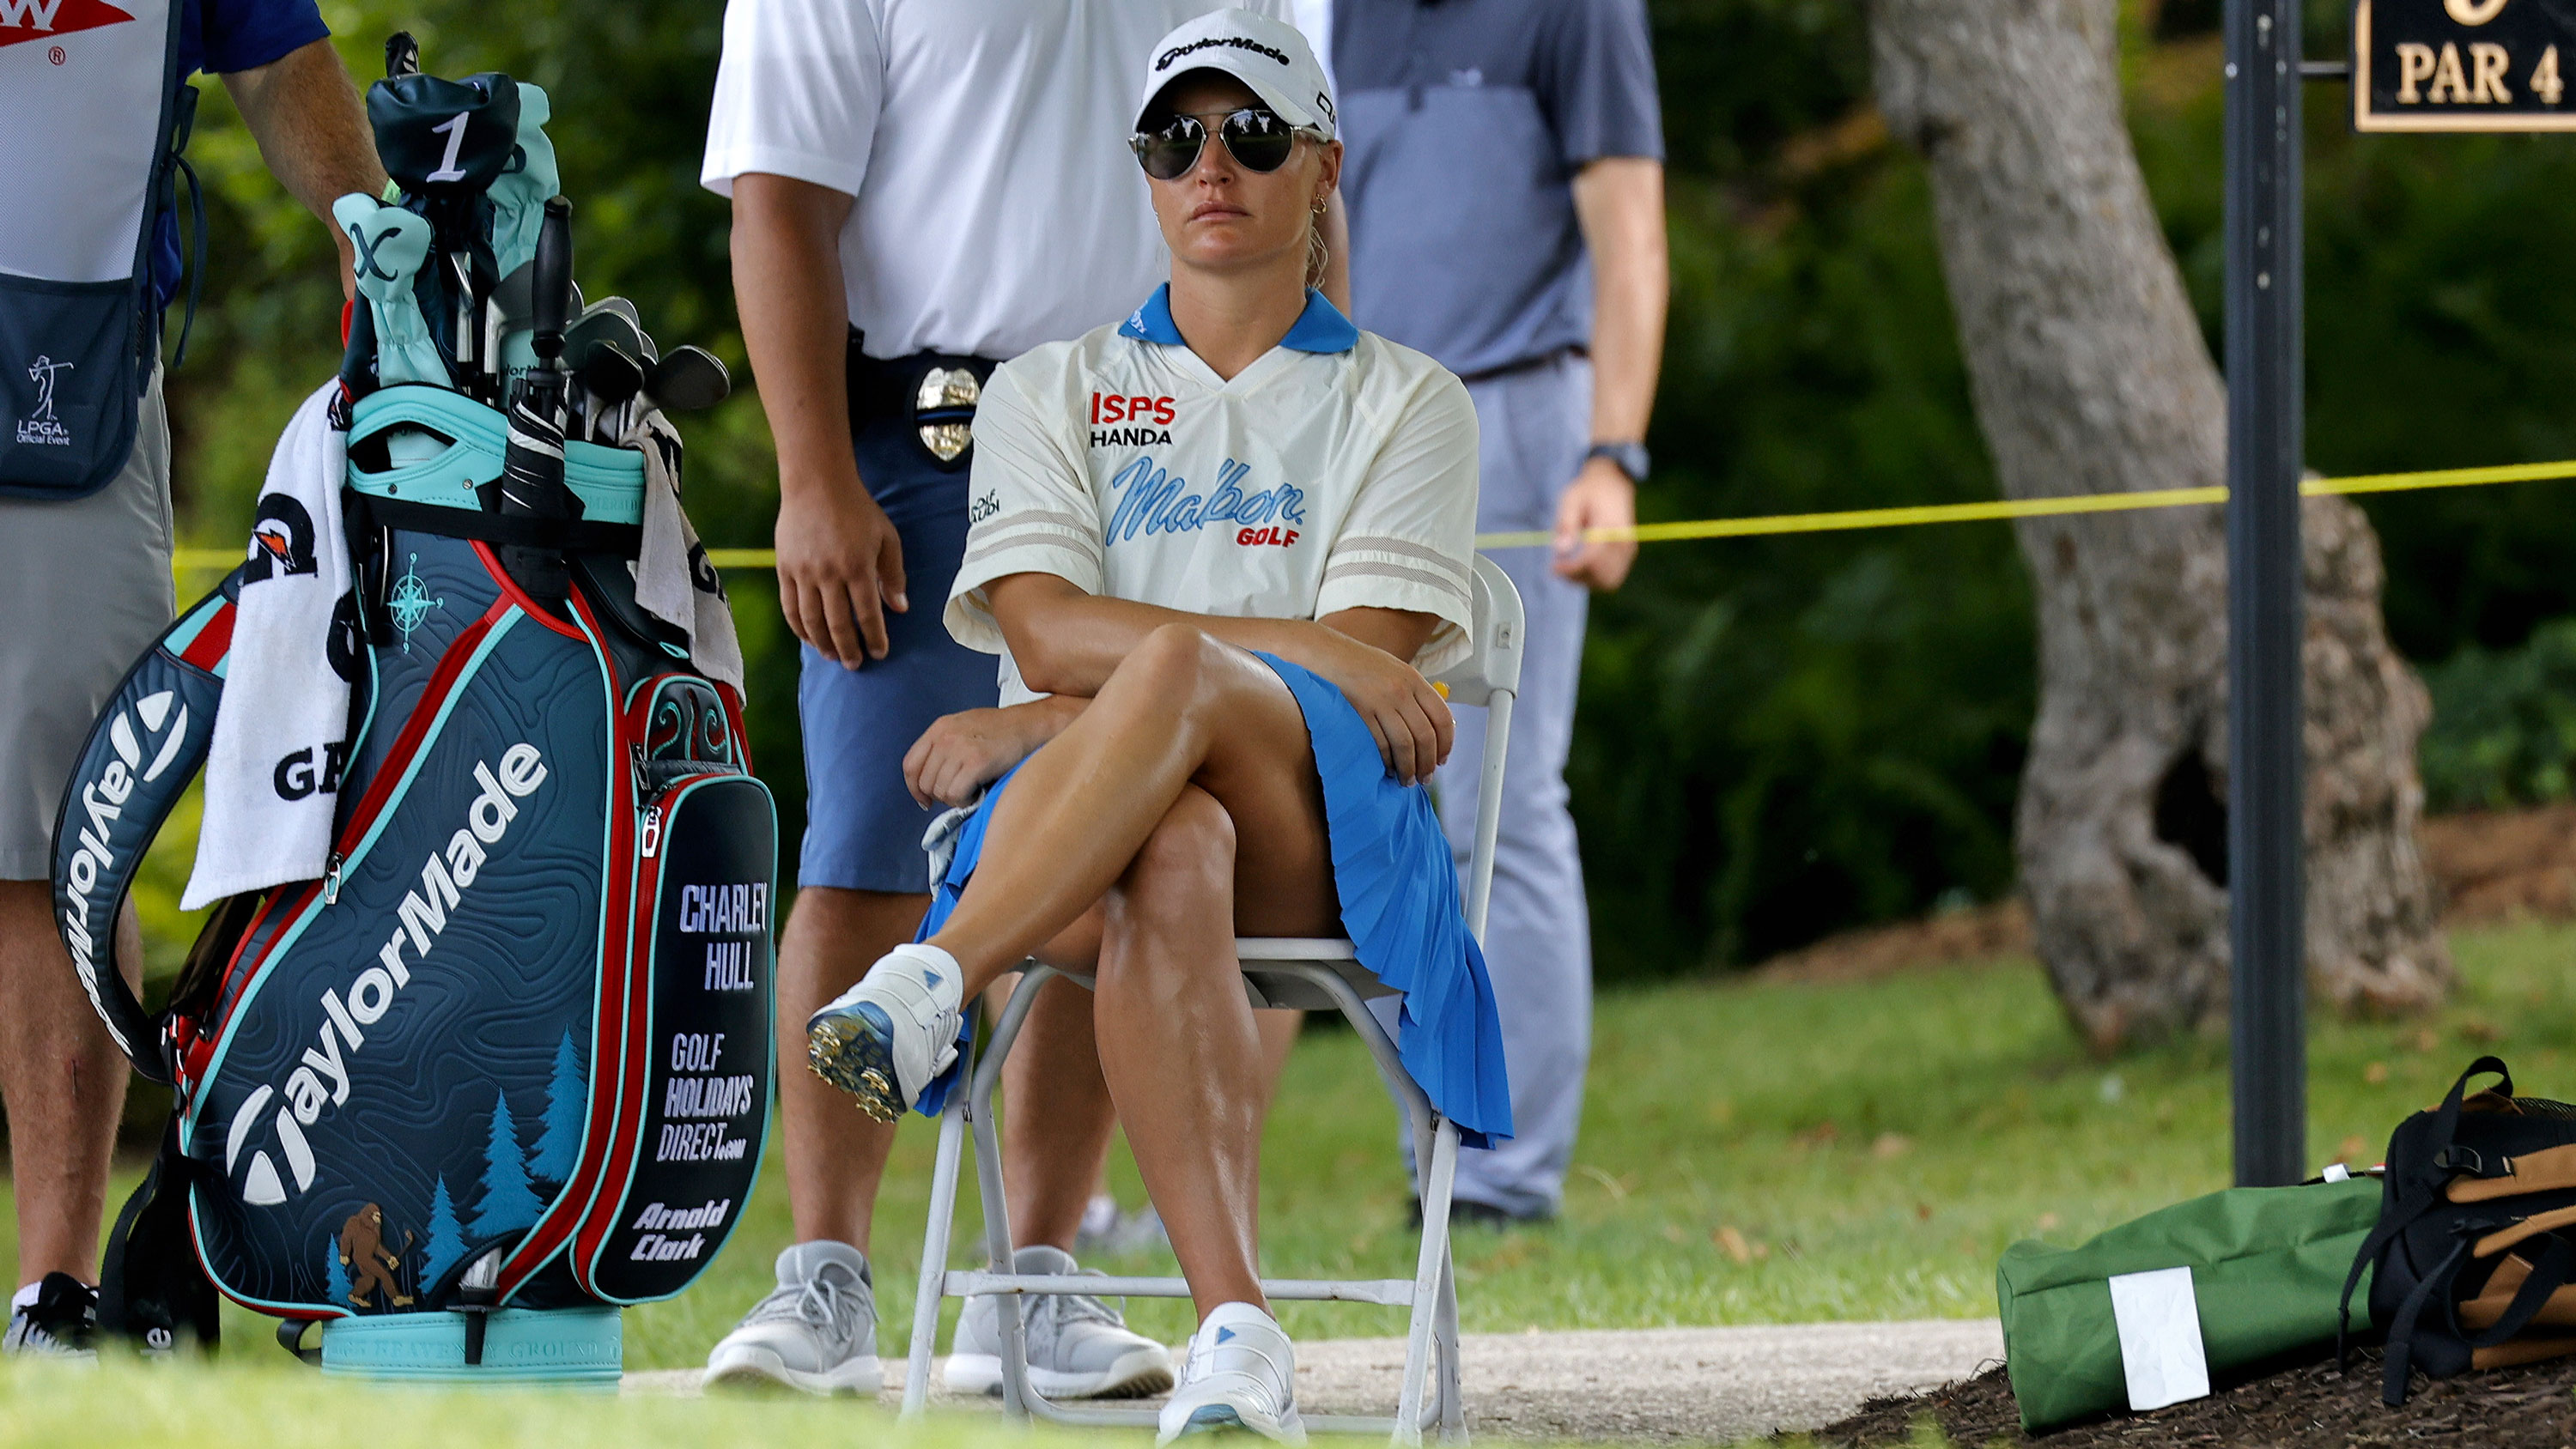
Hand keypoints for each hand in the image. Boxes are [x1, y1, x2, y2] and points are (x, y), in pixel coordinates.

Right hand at [775, 471, 907, 667]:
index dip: (874, 637)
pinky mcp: (784, 569)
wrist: (817, 484)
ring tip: (833, 656)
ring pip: (811, 620)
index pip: (868, 614)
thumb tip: (900, 608)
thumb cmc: (858, 510)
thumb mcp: (887, 537)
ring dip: (822, 643)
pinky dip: (799, 627)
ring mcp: (803, 572)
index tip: (879, 653)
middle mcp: (829, 573)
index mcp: (858, 567)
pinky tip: (809, 638)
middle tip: (855, 664)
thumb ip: (894, 575)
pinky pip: (789, 606)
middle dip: (849, 648)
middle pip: (838, 623)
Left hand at [903, 701, 1077, 806]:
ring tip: (973, 788)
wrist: (1032, 725)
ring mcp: (960, 749)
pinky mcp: (976, 762)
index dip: (914, 787)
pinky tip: (978, 792)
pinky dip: (966, 800)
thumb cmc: (1004, 729)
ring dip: (956, 797)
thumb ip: (944, 747)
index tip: (924, 797)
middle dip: (940, 794)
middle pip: (925, 782)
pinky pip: (956, 794)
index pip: (910, 764)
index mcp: (940, 728)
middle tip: (959, 792)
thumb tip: (931, 778)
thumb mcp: (964, 727)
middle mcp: (946, 737)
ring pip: (940, 791)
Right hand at [1316, 635, 1453, 786]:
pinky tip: (1387, 769)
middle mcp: (1400, 691)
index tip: (1442, 760)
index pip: (1441, 717)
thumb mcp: (1396, 671)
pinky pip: (1380, 745)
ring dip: (1409, 768)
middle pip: (1425, 735)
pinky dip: (1387, 762)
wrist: (1327, 654)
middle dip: (1428, 762)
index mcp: (1413, 679)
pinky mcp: (1359, 713)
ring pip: (1405, 745)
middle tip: (1425, 778)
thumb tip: (1434, 727)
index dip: (1446, 743)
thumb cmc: (1361, 665)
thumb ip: (1415, 695)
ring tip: (1407, 780)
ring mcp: (1380, 702)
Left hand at [1552, 458, 1640, 590]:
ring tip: (1568, 569)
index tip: (1553, 567)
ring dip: (1586, 581)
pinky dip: (1596, 579)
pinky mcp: (1628, 556)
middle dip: (1577, 577)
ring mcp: (1629, 551)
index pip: (1592, 559)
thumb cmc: (1588, 491)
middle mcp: (1624, 542)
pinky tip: (1580, 569)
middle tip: (1558, 568)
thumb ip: (1566, 524)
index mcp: (1611, 527)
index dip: (1571, 569)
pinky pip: (1613, 578)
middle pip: (1602, 575)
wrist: (1614, 483)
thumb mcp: (1571, 500)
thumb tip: (1560, 550)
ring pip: (1608, 581)